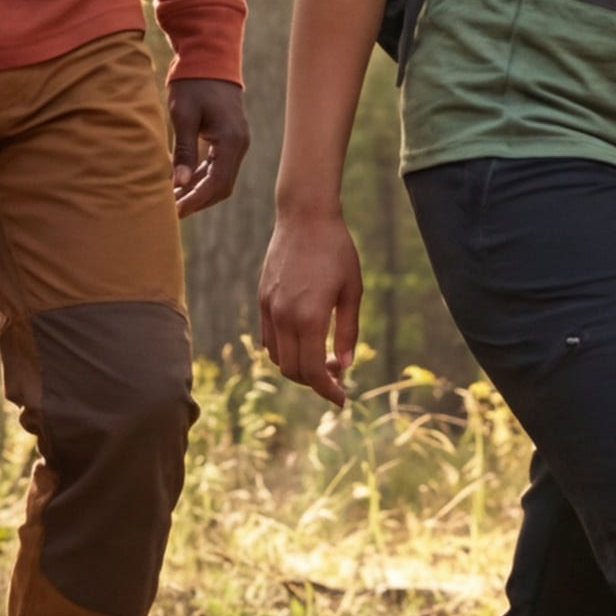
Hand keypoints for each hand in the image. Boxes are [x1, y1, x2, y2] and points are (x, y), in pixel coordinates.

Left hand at [170, 77, 251, 216]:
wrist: (209, 57)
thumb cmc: (193, 83)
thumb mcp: (184, 115)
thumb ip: (184, 150)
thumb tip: (179, 184)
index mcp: (231, 140)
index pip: (217, 183)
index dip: (196, 201)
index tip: (174, 212)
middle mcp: (239, 144)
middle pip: (221, 187)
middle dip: (197, 201)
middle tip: (170, 212)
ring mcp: (236, 141)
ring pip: (220, 178)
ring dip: (197, 191)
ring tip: (171, 201)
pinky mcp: (229, 138)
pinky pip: (217, 166)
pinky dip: (200, 177)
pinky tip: (180, 183)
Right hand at [255, 208, 361, 405]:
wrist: (304, 216)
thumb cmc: (336, 250)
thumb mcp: (352, 291)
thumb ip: (348, 330)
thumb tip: (346, 365)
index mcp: (309, 317)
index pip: (313, 371)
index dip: (328, 391)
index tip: (342, 399)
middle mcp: (284, 317)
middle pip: (293, 371)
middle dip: (315, 382)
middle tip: (338, 374)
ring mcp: (269, 308)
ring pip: (278, 358)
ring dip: (298, 367)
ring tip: (322, 358)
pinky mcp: (262, 299)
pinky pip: (268, 339)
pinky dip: (284, 351)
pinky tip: (304, 341)